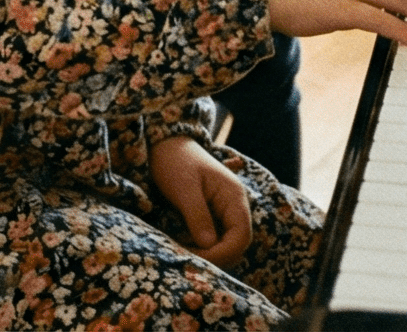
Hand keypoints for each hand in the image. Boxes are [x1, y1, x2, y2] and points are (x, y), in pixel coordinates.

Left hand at [149, 136, 252, 269]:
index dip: (223, 254)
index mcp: (234, 197)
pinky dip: (202, 249)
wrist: (165, 145)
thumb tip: (209, 245)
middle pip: (236, 245)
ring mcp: (223, 212)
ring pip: (225, 245)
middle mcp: (234, 207)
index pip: (241, 236)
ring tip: (183, 255)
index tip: (196, 260)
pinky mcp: (212, 217)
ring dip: (208, 255)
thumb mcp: (184, 188)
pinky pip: (214, 240)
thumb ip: (198, 215)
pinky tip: (184, 247)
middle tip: (186, 261)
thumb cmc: (174, 161)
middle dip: (215, 258)